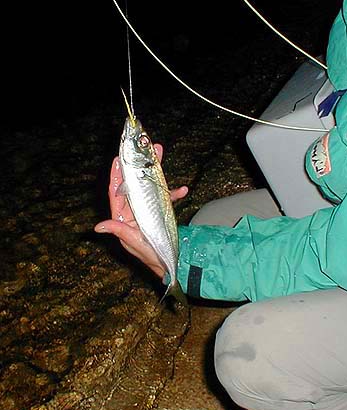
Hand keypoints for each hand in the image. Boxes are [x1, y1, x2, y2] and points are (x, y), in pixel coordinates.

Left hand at [94, 144, 187, 278]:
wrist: (171, 262)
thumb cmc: (150, 255)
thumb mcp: (134, 242)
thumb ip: (120, 231)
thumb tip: (99, 226)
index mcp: (123, 217)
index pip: (117, 193)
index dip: (116, 176)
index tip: (117, 160)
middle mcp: (133, 210)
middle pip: (134, 184)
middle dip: (139, 166)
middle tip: (146, 147)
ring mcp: (146, 210)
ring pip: (149, 186)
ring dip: (156, 172)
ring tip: (160, 153)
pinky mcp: (159, 211)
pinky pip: (165, 199)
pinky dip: (173, 194)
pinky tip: (183, 191)